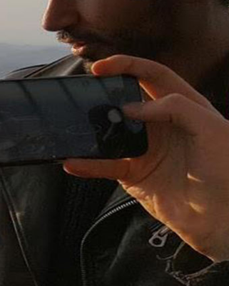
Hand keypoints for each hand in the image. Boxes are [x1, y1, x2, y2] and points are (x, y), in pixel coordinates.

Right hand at [63, 55, 228, 261]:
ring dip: (91, 129)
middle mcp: (163, 125)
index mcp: (185, 106)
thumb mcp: (211, 127)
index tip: (100, 68)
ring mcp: (146, 149)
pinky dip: (87, 165)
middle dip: (103, 92)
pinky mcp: (135, 175)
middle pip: (126, 99)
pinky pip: (105, 166)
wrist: (223, 219)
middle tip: (82, 92)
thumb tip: (131, 108)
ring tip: (71, 125)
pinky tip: (73, 162)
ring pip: (111, 132)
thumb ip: (175, 107)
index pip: (153, 75)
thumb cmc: (226, 171)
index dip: (127, 66)